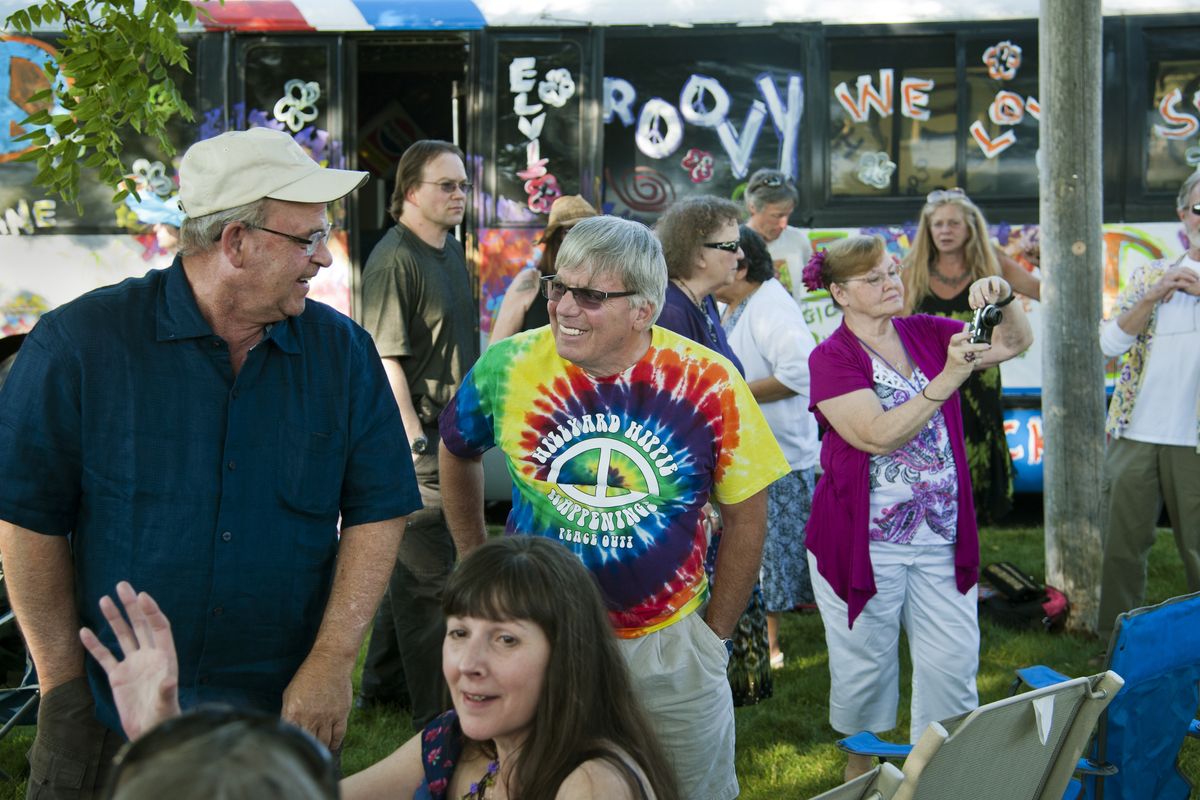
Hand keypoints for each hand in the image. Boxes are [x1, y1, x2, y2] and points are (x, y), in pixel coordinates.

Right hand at [79, 581, 180, 740]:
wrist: (149, 732)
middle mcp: (149, 656)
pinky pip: (105, 656)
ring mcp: (133, 664)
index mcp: (165, 657)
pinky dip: (95, 645)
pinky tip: (84, 631)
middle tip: (122, 585)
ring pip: (123, 636)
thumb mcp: (166, 704)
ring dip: (114, 618)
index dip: (151, 611)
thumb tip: (170, 680)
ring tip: (104, 599)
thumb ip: (167, 692)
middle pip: (140, 625)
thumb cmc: (163, 717)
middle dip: (132, 606)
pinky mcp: (118, 676)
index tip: (142, 595)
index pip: (159, 627)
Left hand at [281, 648, 352, 751]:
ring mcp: (327, 717)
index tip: (292, 752)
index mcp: (293, 712)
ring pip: (324, 742)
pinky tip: (331, 746)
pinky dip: (334, 744)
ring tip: (318, 752)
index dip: (291, 747)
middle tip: (305, 755)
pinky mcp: (341, 714)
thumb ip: (288, 713)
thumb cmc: (308, 676)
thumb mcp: (290, 693)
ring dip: (320, 749)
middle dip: (306, 751)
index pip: (290, 738)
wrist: (330, 662)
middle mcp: (310, 717)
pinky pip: (338, 736)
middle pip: (308, 744)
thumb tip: (287, 729)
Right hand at [944, 327, 990, 382]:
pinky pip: (977, 360)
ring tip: (977, 356)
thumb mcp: (957, 348)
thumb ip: (963, 338)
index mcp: (953, 345)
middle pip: (971, 347)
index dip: (964, 335)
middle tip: (988, 346)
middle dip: (981, 347)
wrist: (950, 376)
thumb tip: (968, 324)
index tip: (972, 333)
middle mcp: (955, 351)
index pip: (956, 338)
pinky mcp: (965, 365)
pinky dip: (978, 361)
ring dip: (980, 354)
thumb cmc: (956, 360)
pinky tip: (974, 362)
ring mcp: (960, 359)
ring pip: (976, 354)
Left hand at [967, 276, 1011, 308]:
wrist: (1002, 291)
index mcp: (974, 290)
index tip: (975, 308)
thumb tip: (981, 307)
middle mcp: (979, 284)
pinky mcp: (995, 279)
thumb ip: (984, 304)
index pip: (971, 296)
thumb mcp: (987, 302)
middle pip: (976, 290)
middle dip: (978, 298)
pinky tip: (996, 292)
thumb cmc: (992, 297)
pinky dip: (995, 286)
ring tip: (987, 299)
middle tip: (982, 305)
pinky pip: (994, 281)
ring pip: (984, 284)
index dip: (972, 302)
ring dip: (985, 292)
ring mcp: (987, 280)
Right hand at [1147, 266, 1199, 303]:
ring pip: (1179, 274)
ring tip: (1195, 280)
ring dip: (1188, 277)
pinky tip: (1188, 285)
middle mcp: (1168, 273)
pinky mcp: (1165, 285)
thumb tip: (1187, 277)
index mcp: (1170, 271)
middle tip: (1198, 277)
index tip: (1197, 275)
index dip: (1191, 270)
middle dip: (1192, 273)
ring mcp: (1166, 278)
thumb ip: (1177, 278)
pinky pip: (1176, 283)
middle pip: (1182, 270)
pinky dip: (1183, 284)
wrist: (1152, 294)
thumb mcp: (1170, 281)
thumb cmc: (1162, 289)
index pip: (1183, 268)